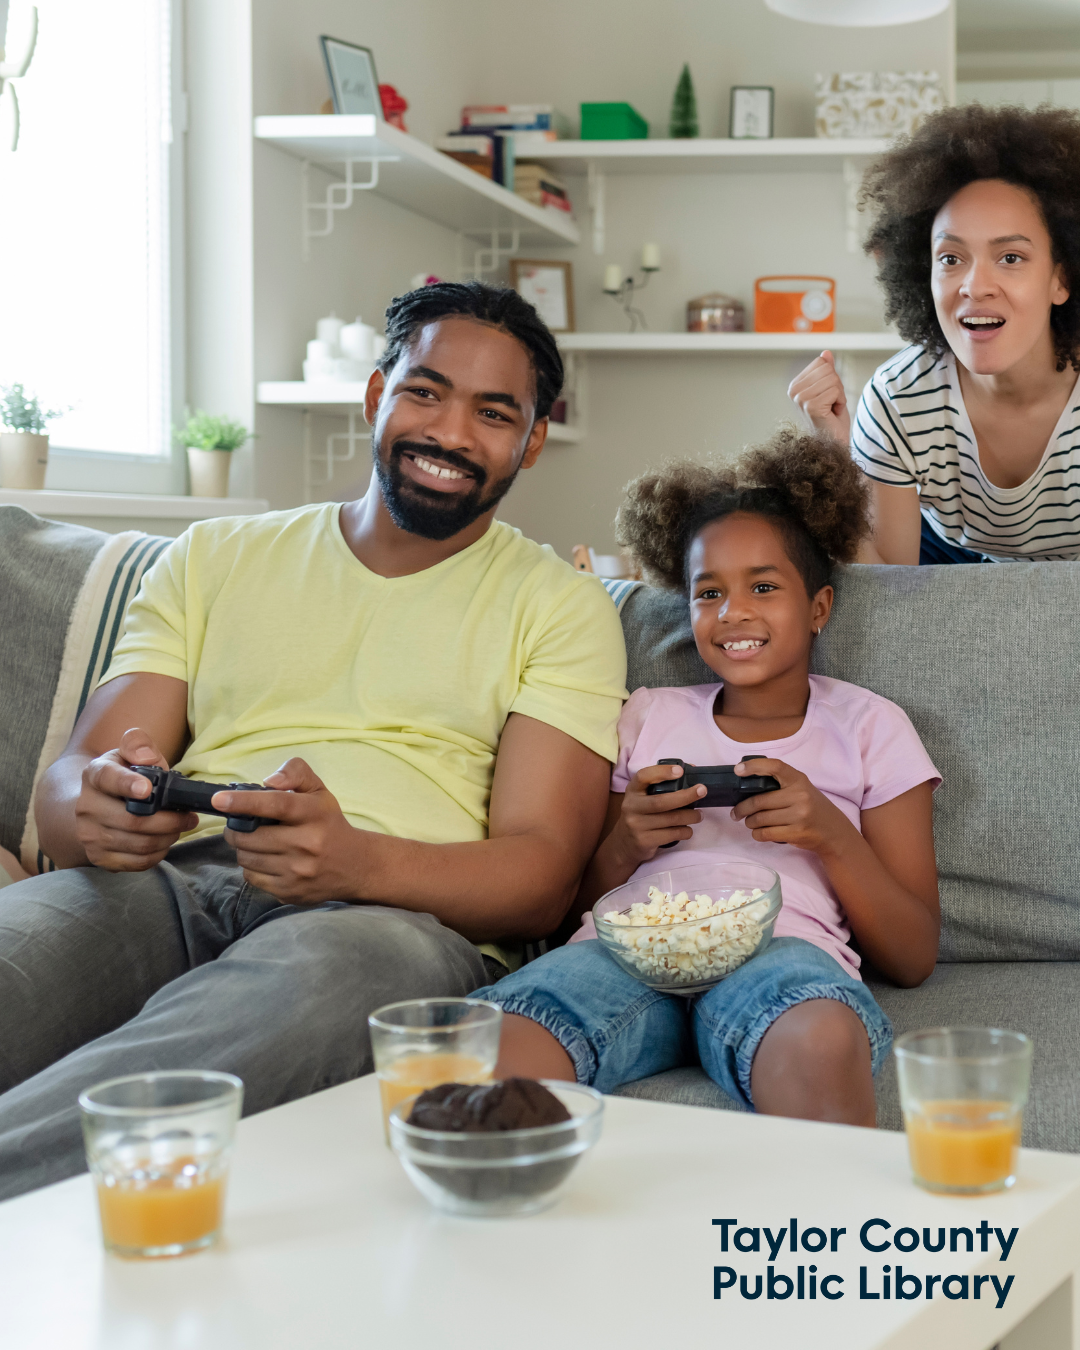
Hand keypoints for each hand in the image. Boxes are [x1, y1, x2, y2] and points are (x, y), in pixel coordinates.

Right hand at [75, 727, 197, 870]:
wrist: (96, 805)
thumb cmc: (123, 776)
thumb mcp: (128, 753)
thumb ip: (138, 744)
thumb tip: (148, 757)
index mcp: (94, 775)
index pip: (107, 778)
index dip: (127, 784)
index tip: (147, 789)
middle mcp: (86, 807)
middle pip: (133, 820)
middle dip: (169, 820)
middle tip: (188, 816)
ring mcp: (90, 836)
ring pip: (139, 844)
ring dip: (168, 837)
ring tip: (180, 827)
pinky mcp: (100, 858)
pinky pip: (137, 862)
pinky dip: (159, 853)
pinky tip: (165, 841)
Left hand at [216, 757, 363, 903]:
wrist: (355, 866)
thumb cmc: (329, 823)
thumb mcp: (319, 791)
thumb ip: (296, 773)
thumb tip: (269, 782)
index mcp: (314, 814)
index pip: (276, 804)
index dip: (244, 802)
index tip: (218, 799)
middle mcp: (307, 843)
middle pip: (251, 837)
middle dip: (235, 829)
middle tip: (237, 825)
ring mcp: (298, 871)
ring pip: (247, 858)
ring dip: (243, 848)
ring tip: (254, 842)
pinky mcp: (291, 892)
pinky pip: (252, 878)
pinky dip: (251, 868)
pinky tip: (265, 860)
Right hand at [606, 763, 705, 867]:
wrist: (625, 843)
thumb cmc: (641, 815)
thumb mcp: (644, 798)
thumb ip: (663, 785)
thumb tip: (692, 770)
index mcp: (633, 791)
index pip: (643, 776)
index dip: (662, 772)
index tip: (680, 770)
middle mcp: (631, 806)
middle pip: (661, 801)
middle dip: (685, 795)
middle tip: (702, 791)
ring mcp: (636, 825)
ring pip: (671, 819)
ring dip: (690, 816)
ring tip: (699, 815)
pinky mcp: (644, 841)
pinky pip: (672, 835)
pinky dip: (685, 831)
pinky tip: (688, 829)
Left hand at [730, 757, 856, 856]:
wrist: (834, 831)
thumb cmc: (812, 807)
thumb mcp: (801, 789)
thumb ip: (780, 784)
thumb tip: (746, 783)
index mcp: (799, 780)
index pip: (775, 767)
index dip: (754, 766)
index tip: (738, 770)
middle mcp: (799, 796)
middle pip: (759, 801)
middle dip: (742, 808)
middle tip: (736, 812)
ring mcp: (799, 815)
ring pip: (760, 819)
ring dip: (749, 822)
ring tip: (749, 822)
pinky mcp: (796, 833)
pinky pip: (766, 833)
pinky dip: (757, 834)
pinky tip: (758, 832)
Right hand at [788, 351, 850, 443]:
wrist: (834, 442)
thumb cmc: (832, 419)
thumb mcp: (831, 389)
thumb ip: (826, 371)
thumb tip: (826, 353)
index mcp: (795, 385)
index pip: (821, 362)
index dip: (832, 377)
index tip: (828, 396)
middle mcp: (794, 392)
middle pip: (827, 369)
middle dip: (837, 386)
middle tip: (832, 403)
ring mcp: (801, 399)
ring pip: (833, 379)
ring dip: (839, 394)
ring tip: (832, 409)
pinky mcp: (811, 406)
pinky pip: (835, 391)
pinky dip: (840, 402)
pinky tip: (833, 413)